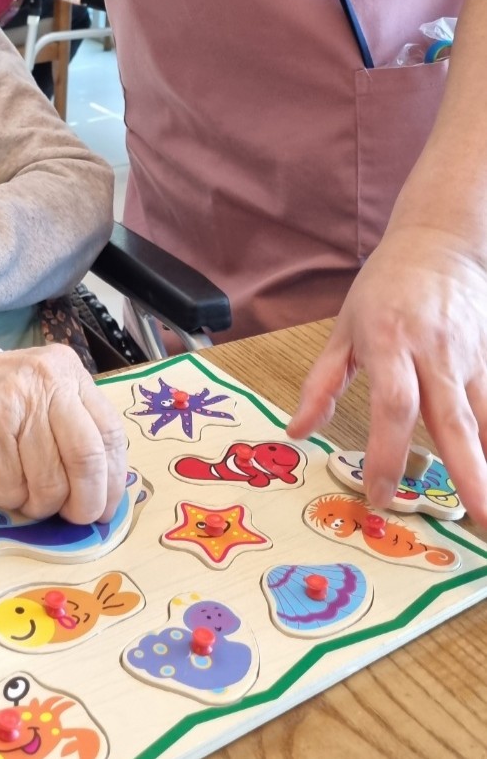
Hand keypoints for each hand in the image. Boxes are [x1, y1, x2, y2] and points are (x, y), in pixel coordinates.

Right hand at [0, 345, 127, 524]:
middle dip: (86, 502)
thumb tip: (105, 490)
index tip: (106, 508)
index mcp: (68, 372)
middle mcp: (47, 382)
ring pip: (49, 481)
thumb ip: (76, 426)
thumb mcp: (45, 393)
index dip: (113, 481)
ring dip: (42, 505)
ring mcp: (16, 404)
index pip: (110, 433)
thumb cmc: (2, 400)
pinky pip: (13, 487)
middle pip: (86, 459)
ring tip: (28, 498)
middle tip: (76, 518)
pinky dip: (10, 498)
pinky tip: (0, 482)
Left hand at [288, 227, 486, 526]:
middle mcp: (434, 353)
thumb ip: (320, 383)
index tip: (379, 495)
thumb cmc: (383, 288)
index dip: (387, 453)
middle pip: (453, 420)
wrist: (438, 243)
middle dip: (468, 474)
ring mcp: (470, 355)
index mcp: (389, 344)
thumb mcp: (342, 329)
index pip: (392, 406)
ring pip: (486, 417)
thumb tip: (297, 430)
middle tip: (478, 521)